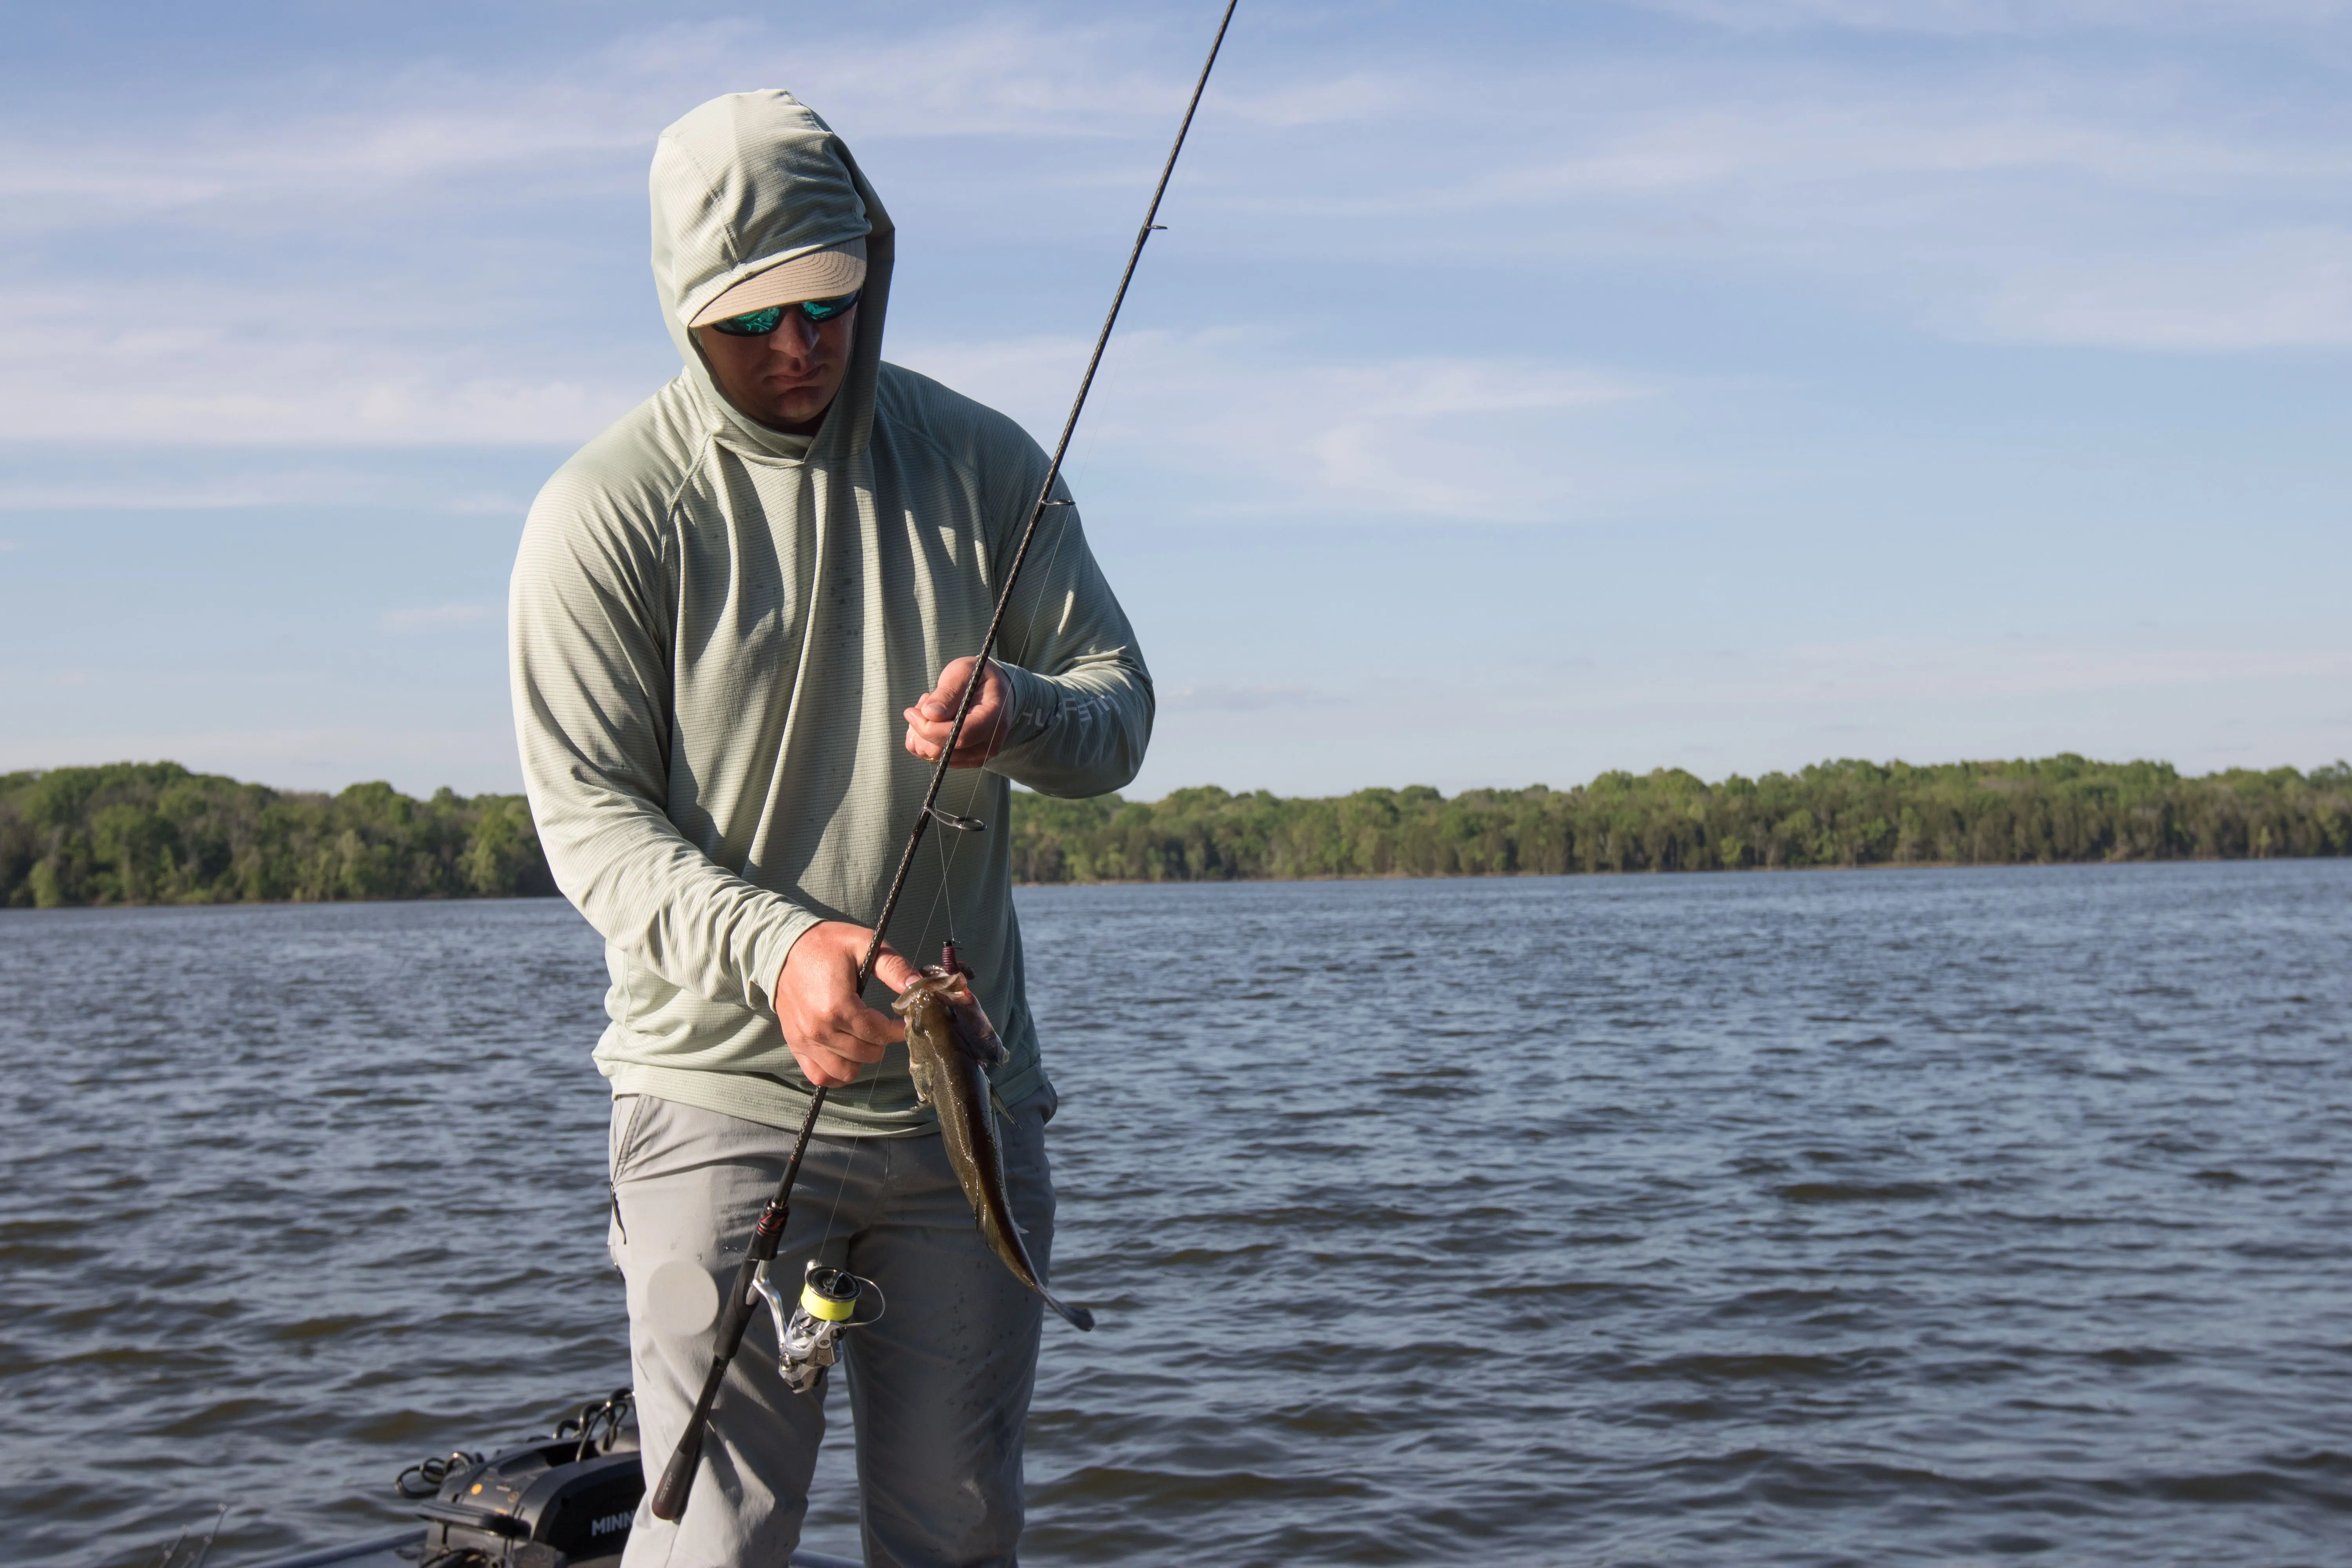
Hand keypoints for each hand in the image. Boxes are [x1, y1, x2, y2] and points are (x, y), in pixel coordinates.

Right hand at [775, 922, 920, 1087]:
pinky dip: (837, 1073)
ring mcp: (805, 1040)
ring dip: (861, 1058)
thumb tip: (919, 986)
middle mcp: (819, 1029)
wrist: (782, 946)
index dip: (898, 1029)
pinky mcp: (795, 1045)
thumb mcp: (864, 944)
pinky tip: (847, 1057)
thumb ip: (893, 967)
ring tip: (865, 1038)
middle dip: (882, 1041)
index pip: (879, 1033)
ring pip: (846, 1071)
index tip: (905, 1020)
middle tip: (884, 1025)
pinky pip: (819, 1076)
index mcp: (837, 1006)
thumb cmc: (826, 944)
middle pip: (866, 1053)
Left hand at [903, 656, 1010, 766]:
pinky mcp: (966, 760)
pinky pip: (934, 757)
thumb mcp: (962, 672)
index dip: (930, 728)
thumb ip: (947, 693)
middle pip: (943, 751)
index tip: (912, 712)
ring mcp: (978, 755)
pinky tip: (932, 721)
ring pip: (934, 756)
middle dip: (922, 729)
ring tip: (931, 709)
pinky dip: (925, 740)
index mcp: (993, 718)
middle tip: (924, 703)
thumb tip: (930, 714)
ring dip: (921, 734)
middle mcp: (989, 743)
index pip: (959, 736)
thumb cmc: (977, 677)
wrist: (992, 690)